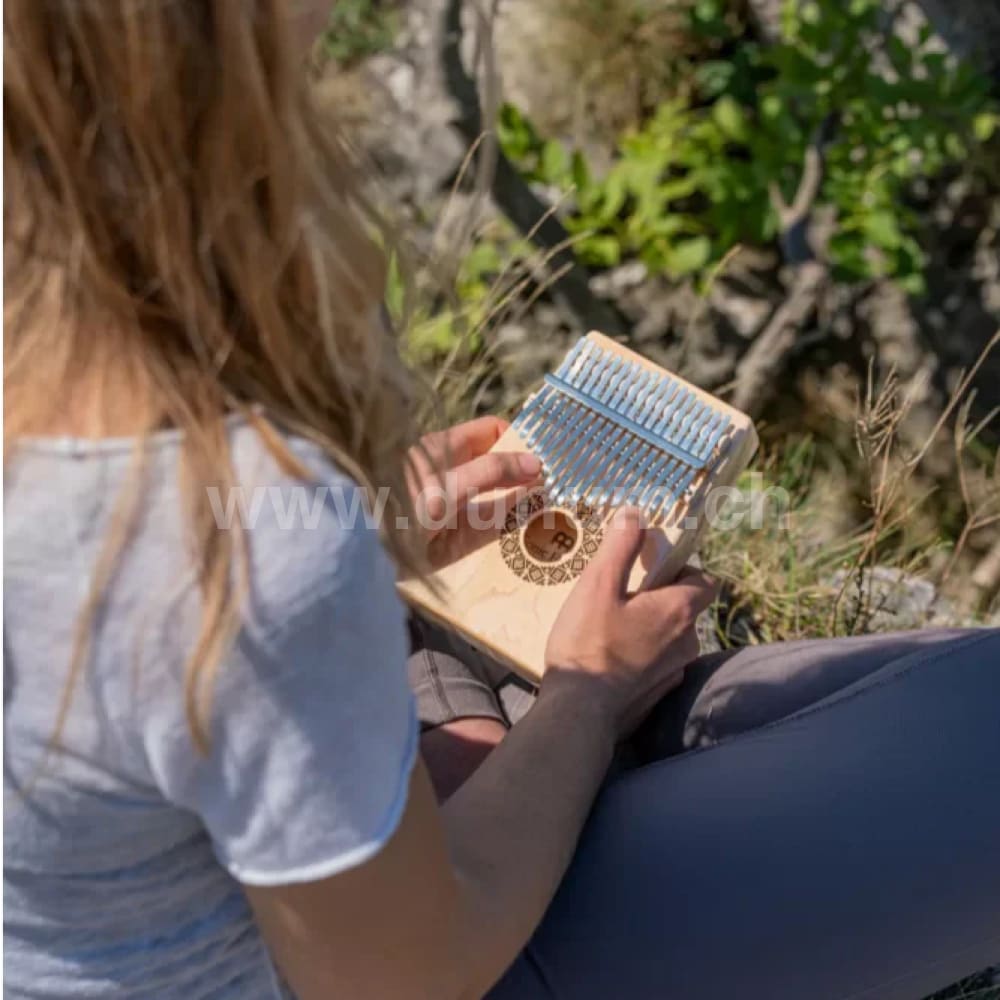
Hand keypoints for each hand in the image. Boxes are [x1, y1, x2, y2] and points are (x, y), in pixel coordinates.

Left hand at [408, 417, 541, 569]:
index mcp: (444, 446)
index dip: (518, 441)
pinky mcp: (454, 531)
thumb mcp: (449, 486)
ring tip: (549, 516)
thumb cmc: (402, 510)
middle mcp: (450, 469)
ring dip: (519, 504)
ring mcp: (453, 500)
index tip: (543, 463)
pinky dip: (506, 528)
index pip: (492, 430)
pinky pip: (489, 523)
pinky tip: (523, 539)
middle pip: (498, 463)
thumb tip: (537, 464)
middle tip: (556, 492)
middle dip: (524, 474)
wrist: (369, 556)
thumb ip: (491, 472)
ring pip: (497, 494)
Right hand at [542, 507, 716, 741]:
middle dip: (660, 598)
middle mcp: (687, 642)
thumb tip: (634, 512)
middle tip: (622, 594)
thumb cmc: (587, 644)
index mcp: (678, 610)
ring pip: (671, 637)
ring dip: (650, 628)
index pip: (706, 581)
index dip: (686, 570)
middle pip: (685, 608)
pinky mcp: (659, 694)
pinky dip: (642, 656)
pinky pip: (658, 664)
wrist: (578, 712)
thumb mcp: (597, 586)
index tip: (656, 567)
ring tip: (611, 625)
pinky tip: (610, 657)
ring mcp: (675, 671)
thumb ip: (619, 546)